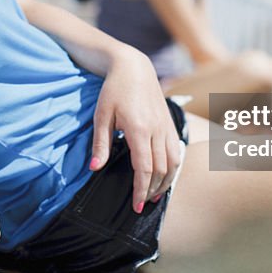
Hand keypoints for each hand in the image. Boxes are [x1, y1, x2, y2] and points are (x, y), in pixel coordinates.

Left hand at [90, 49, 183, 213]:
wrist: (134, 67)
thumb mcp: (101, 115)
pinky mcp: (170, 124)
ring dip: (165, 182)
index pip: (144, 168)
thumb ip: (100, 143)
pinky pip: (177, 151)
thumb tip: (94, 168)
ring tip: (154, 195)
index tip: (136, 206)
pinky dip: (173, 168)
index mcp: (139, 129)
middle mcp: (157, 130)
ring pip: (173, 162)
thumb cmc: (114, 90)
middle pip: (160, 169)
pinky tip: (165, 176)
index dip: (141, 189)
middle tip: (142, 205)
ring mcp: (166, 127)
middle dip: (152, 190)